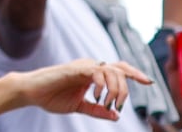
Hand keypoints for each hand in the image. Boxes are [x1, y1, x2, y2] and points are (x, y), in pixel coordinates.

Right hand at [26, 59, 150, 119]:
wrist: (32, 93)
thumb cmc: (52, 97)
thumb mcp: (80, 106)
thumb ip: (97, 109)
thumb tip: (116, 115)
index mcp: (92, 74)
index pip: (118, 69)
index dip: (135, 73)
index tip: (149, 82)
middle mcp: (90, 67)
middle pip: (120, 70)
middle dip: (125, 88)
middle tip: (118, 105)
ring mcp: (83, 66)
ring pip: (111, 71)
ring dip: (115, 89)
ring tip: (108, 103)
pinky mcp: (75, 69)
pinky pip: (96, 72)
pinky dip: (102, 85)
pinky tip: (97, 96)